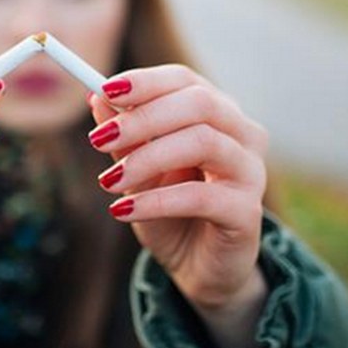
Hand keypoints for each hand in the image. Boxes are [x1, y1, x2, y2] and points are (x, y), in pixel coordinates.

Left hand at [87, 65, 269, 347]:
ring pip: (203, 142)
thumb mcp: (138, 170)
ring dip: (147, 158)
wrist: (197, 267)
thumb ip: (124, 136)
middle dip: (143, 118)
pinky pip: (201, 196)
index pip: (185, 80)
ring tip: (108, 182)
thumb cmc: (170, 210)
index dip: (146, 82)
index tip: (105, 91)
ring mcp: (250, 171)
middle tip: (98, 139)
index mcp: (217, 113)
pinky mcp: (248, 212)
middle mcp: (242, 134)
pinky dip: (156, 200)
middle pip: (200, 103)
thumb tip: (96, 96)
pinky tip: (123, 211)